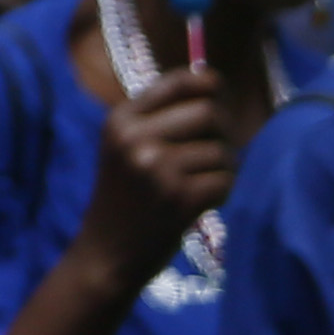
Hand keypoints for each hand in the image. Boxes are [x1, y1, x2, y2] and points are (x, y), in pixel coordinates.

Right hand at [83, 61, 239, 282]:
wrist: (107, 252)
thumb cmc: (124, 195)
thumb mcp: (125, 146)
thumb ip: (159, 116)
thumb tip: (212, 81)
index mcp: (121, 120)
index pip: (178, 82)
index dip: (207, 83)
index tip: (216, 90)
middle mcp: (136, 138)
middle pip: (208, 112)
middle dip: (220, 131)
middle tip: (211, 151)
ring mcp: (158, 168)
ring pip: (221, 150)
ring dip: (222, 167)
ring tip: (200, 183)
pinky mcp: (180, 197)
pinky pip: (225, 179)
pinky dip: (222, 191)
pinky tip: (202, 202)